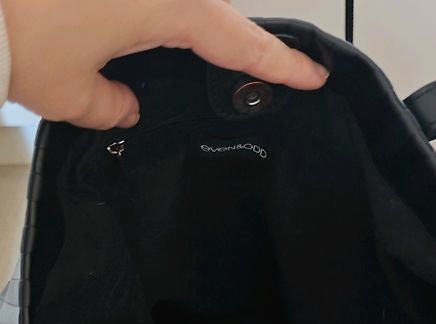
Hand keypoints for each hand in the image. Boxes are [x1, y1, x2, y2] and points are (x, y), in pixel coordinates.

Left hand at [1, 0, 328, 129]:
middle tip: (276, 69)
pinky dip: (165, 19)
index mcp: (161, 4)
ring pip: (185, 3)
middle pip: (215, 13)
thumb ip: (113, 106)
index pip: (234, 41)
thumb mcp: (70, 93)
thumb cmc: (10, 32)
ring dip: (202, 30)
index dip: (275, 63)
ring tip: (225, 61)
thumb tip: (128, 106)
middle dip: (245, 45)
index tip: (310, 75)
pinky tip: (159, 40)